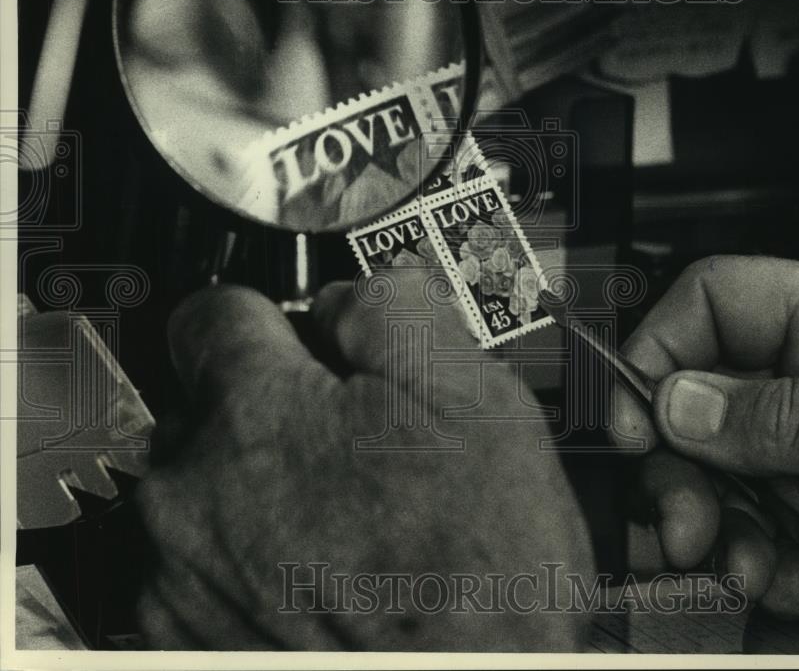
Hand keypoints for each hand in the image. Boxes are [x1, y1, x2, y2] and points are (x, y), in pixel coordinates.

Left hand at [138, 269, 594, 649]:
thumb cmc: (480, 577)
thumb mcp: (476, 400)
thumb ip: (395, 313)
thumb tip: (353, 295)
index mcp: (255, 414)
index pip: (214, 312)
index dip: (274, 316)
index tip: (305, 339)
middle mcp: (194, 493)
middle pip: (214, 401)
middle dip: (280, 405)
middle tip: (360, 439)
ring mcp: (184, 575)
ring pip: (212, 482)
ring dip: (267, 483)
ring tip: (354, 515)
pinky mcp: (190, 637)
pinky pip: (208, 559)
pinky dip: (256, 554)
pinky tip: (328, 569)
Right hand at [615, 256, 798, 616]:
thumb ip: (789, 414)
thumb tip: (682, 401)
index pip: (717, 304)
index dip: (663, 349)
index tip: (632, 414)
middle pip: (702, 404)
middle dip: (682, 466)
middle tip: (682, 521)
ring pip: (723, 482)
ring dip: (723, 531)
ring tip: (747, 566)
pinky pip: (767, 541)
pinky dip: (774, 570)